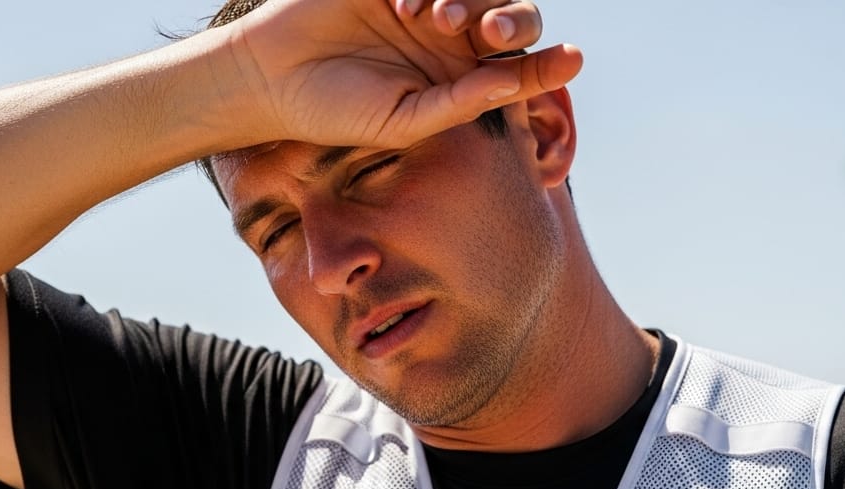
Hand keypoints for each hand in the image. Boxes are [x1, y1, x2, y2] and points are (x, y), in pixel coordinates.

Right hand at [219, 0, 581, 148]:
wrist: (272, 76)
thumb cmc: (337, 111)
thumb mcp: (404, 121)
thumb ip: (459, 104)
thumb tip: (511, 84)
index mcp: (462, 79)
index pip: (520, 71)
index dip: (550, 65)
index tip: (573, 59)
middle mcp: (452, 38)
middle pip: (514, 19)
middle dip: (514, 23)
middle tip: (490, 34)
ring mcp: (426, 2)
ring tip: (434, 17)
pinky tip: (401, 5)